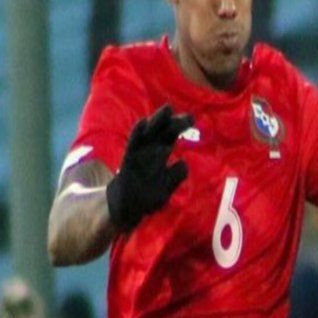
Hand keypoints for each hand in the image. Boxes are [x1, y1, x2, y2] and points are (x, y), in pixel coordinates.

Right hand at [106, 104, 191, 232]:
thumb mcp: (167, 187)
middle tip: (190, 116)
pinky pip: (132, 145)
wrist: (126, 208)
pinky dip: (137, 134)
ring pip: (148, 134)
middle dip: (174, 122)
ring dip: (157, 121)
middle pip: (162, 132)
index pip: (170, 136)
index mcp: (158, 154)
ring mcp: (137, 155)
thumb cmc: (148, 196)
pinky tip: (143, 123)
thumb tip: (183, 163)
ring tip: (167, 109)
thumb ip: (176, 175)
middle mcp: (148, 151)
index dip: (179, 126)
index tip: (192, 119)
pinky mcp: (128, 161)